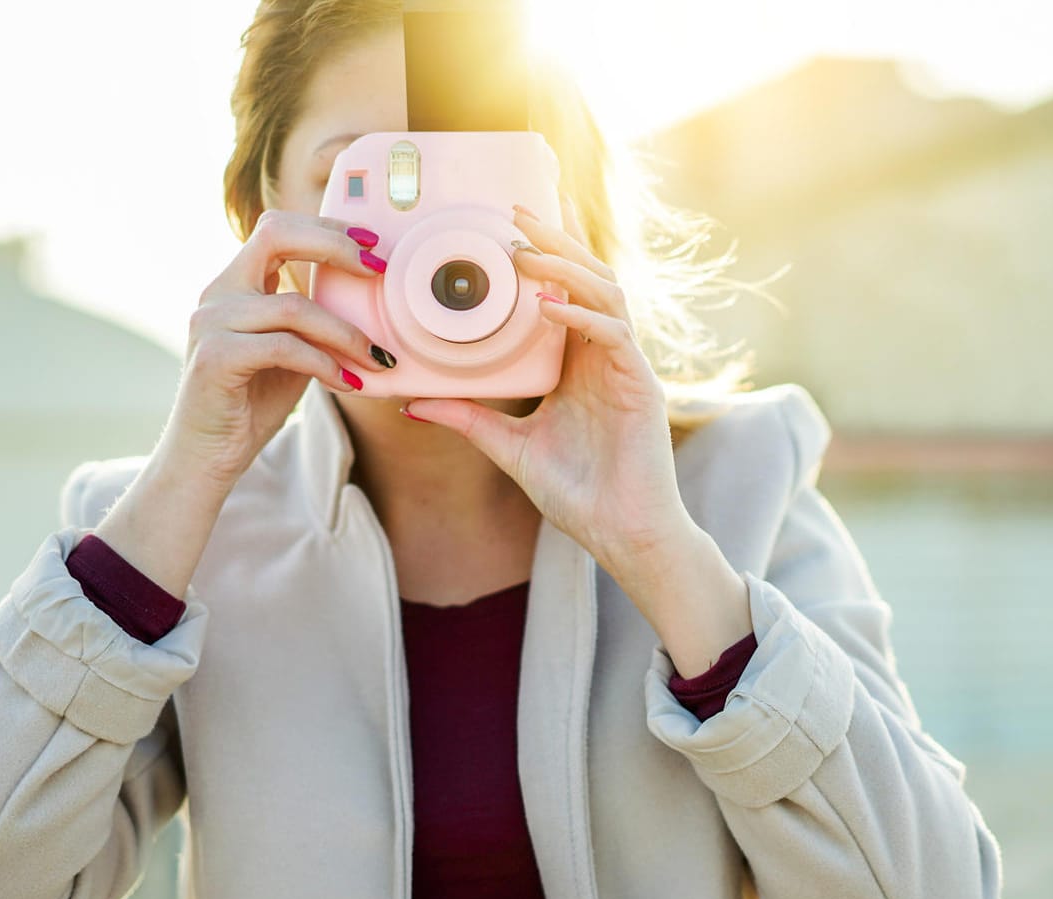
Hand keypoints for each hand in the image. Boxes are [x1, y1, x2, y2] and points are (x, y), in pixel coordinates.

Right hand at [161, 209, 392, 492]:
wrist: (206, 456)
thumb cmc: (251, 403)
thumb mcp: (291, 351)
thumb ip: (312, 320)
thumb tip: (371, 297)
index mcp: (235, 284)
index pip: (277, 228)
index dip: (325, 229)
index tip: (371, 245)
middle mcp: (218, 293)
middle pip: (275, 236)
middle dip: (334, 246)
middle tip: (378, 270)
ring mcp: (211, 323)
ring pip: (294, 307)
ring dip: (345, 333)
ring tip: (376, 358)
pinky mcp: (215, 357)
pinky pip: (285, 348)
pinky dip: (324, 364)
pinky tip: (348, 384)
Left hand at [399, 198, 690, 573]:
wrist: (621, 534)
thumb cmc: (577, 493)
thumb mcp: (509, 447)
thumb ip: (468, 419)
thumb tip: (411, 403)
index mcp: (578, 362)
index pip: (564, 290)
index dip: (543, 253)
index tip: (506, 224)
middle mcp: (604, 355)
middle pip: (587, 277)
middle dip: (553, 241)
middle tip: (514, 211)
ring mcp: (626, 366)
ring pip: (605, 293)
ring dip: (565, 268)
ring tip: (524, 252)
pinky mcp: (641, 386)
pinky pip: (614, 335)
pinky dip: (581, 316)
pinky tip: (549, 307)